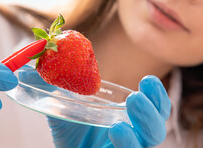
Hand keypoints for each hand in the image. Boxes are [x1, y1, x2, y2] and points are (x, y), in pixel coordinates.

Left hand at [48, 75, 170, 147]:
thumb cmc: (70, 132)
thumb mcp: (65, 107)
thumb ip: (59, 88)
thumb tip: (43, 63)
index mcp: (130, 117)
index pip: (155, 107)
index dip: (157, 94)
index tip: (147, 79)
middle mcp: (134, 134)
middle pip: (158, 125)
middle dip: (153, 108)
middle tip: (135, 96)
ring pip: (150, 140)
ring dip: (144, 122)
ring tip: (127, 108)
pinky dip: (128, 142)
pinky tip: (117, 128)